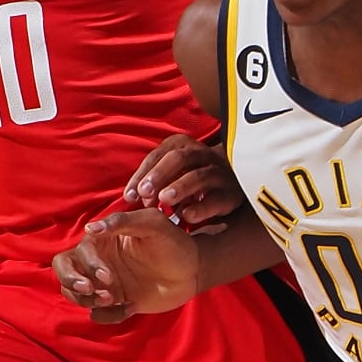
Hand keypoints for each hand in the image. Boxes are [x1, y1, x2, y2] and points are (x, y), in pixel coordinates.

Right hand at [54, 210, 200, 323]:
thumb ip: (123, 222)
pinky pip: (98, 314)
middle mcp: (98, 260)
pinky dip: (109, 315)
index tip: (106, 277)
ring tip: (114, 300)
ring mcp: (104, 283)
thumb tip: (90, 229)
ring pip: (74, 294)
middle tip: (93, 292)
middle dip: (72, 283)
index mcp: (102, 240)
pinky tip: (131, 307)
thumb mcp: (154, 224)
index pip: (76, 253)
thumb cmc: (175, 242)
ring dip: (88, 301)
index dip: (86, 267)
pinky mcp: (115, 302)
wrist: (194, 271)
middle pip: (62, 271)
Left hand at [123, 134, 245, 231]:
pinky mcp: (231, 193)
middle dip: (160, 175)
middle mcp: (202, 154)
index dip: (142, 174)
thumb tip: (131, 198)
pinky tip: (186, 216)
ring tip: (164, 201)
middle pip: (179, 159)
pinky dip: (202, 207)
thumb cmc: (190, 177)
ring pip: (200, 176)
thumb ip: (152, 182)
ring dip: (180, 187)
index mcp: (183, 145)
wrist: (232, 181)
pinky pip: (217, 199)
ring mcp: (219, 173)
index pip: (158, 155)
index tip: (129, 196)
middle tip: (144, 193)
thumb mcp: (172, 171)